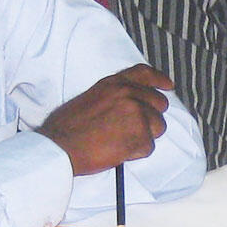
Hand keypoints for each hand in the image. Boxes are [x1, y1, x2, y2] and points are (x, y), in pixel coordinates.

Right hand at [36, 65, 173, 176]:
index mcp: (113, 84)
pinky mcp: (140, 134)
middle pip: (159, 104)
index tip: (168, 86)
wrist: (59, 147)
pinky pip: (148, 147)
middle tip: (132, 130)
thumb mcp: (91, 98)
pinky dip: (136, 153)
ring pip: (157, 127)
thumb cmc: (67, 128)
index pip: (144, 73)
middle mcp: (127, 94)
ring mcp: (136, 113)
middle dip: (150, 118)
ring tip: (119, 141)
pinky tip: (117, 151)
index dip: (159, 80)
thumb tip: (133, 105)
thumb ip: (114, 97)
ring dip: (143, 137)